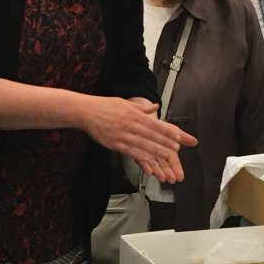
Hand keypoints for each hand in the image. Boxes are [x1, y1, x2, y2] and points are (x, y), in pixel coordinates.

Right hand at [80, 96, 197, 183]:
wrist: (85, 112)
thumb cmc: (104, 106)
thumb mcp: (124, 102)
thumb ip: (141, 107)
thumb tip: (155, 106)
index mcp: (133, 114)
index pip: (155, 124)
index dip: (167, 131)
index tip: (178, 136)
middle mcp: (129, 125)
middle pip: (151, 135)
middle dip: (165, 142)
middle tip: (177, 148)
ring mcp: (122, 135)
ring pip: (142, 145)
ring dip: (156, 151)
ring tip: (167, 156)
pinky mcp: (114, 144)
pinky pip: (130, 152)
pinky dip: (141, 157)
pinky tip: (149, 161)